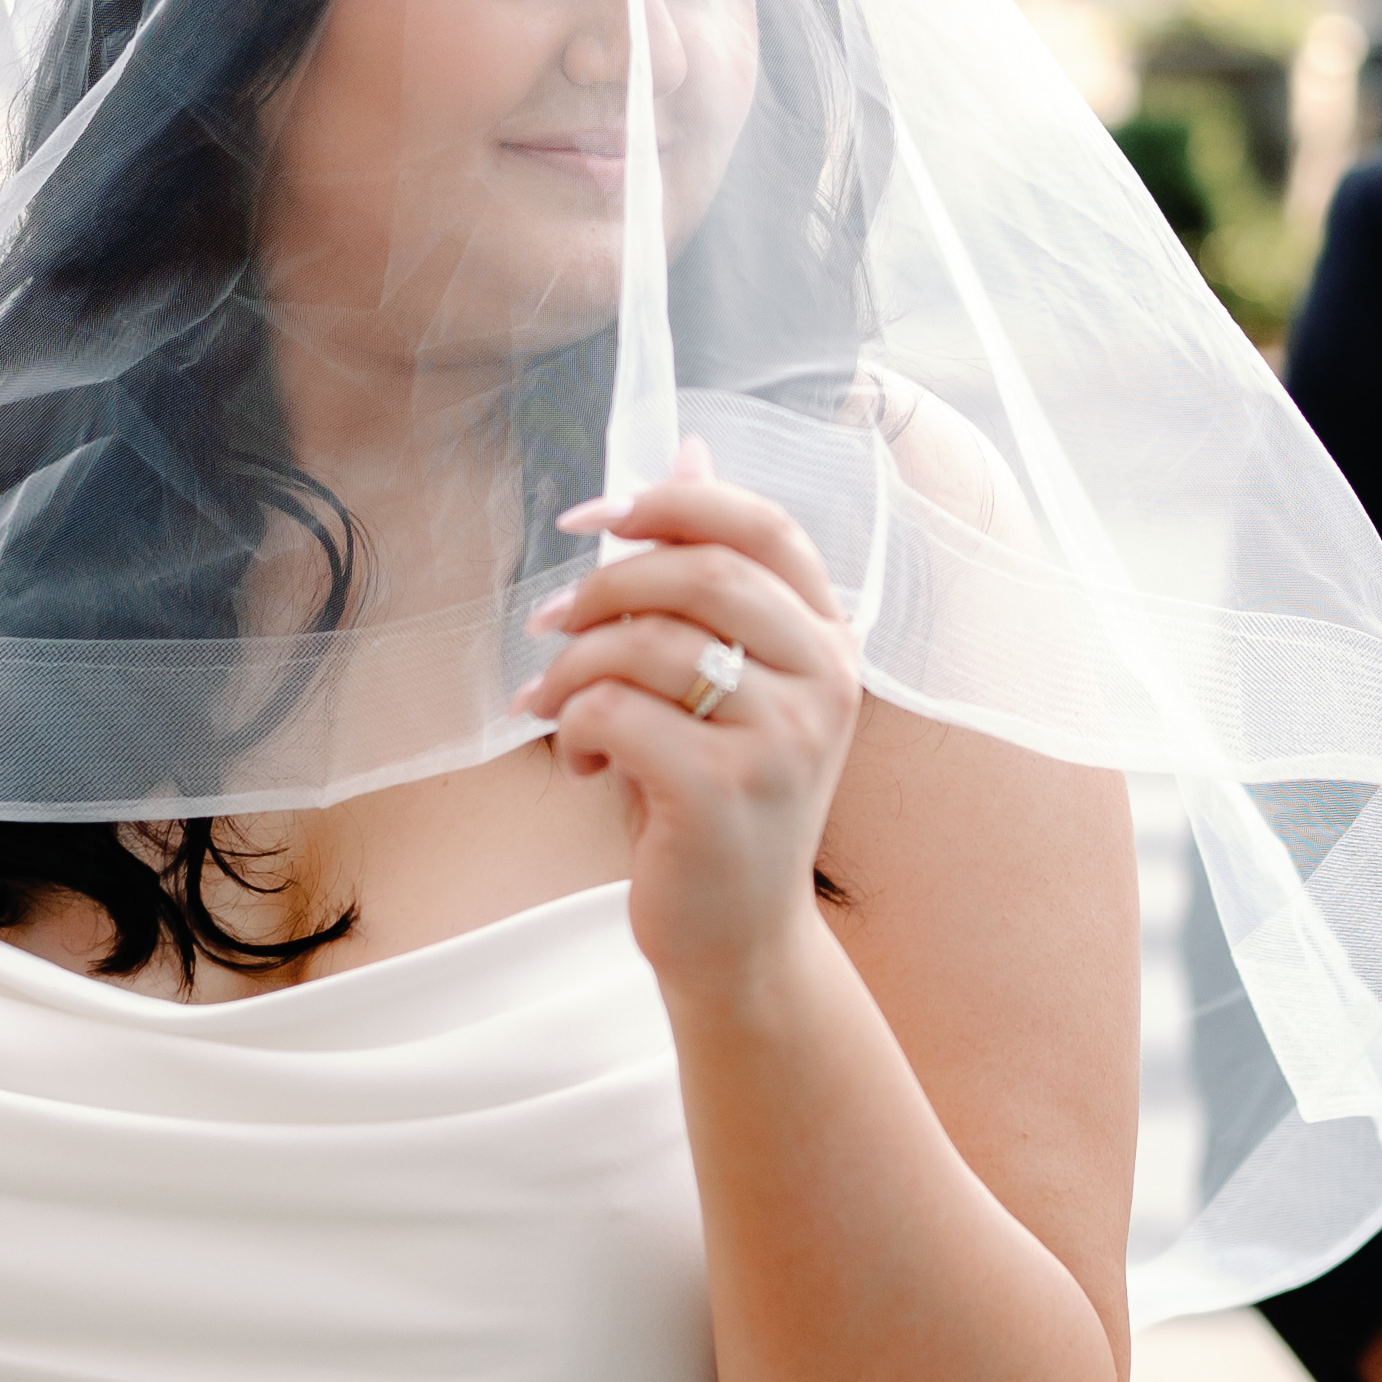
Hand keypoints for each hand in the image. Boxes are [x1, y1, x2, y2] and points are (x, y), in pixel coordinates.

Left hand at [520, 451, 859, 1009]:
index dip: (671, 500)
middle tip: (551, 622)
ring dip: (572, 668)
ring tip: (554, 707)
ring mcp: (785, 738)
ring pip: (647, 642)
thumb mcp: (718, 676)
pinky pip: (615, 715)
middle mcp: (826, 680)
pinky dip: (571, 729)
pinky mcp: (726, 792)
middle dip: (604, 585)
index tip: (593, 517)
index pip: (763, 525)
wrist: (736, 937)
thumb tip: (687, 444)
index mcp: (830, 640)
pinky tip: (577, 763)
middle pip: (700, 571)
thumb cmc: (714, 797)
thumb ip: (704, 571)